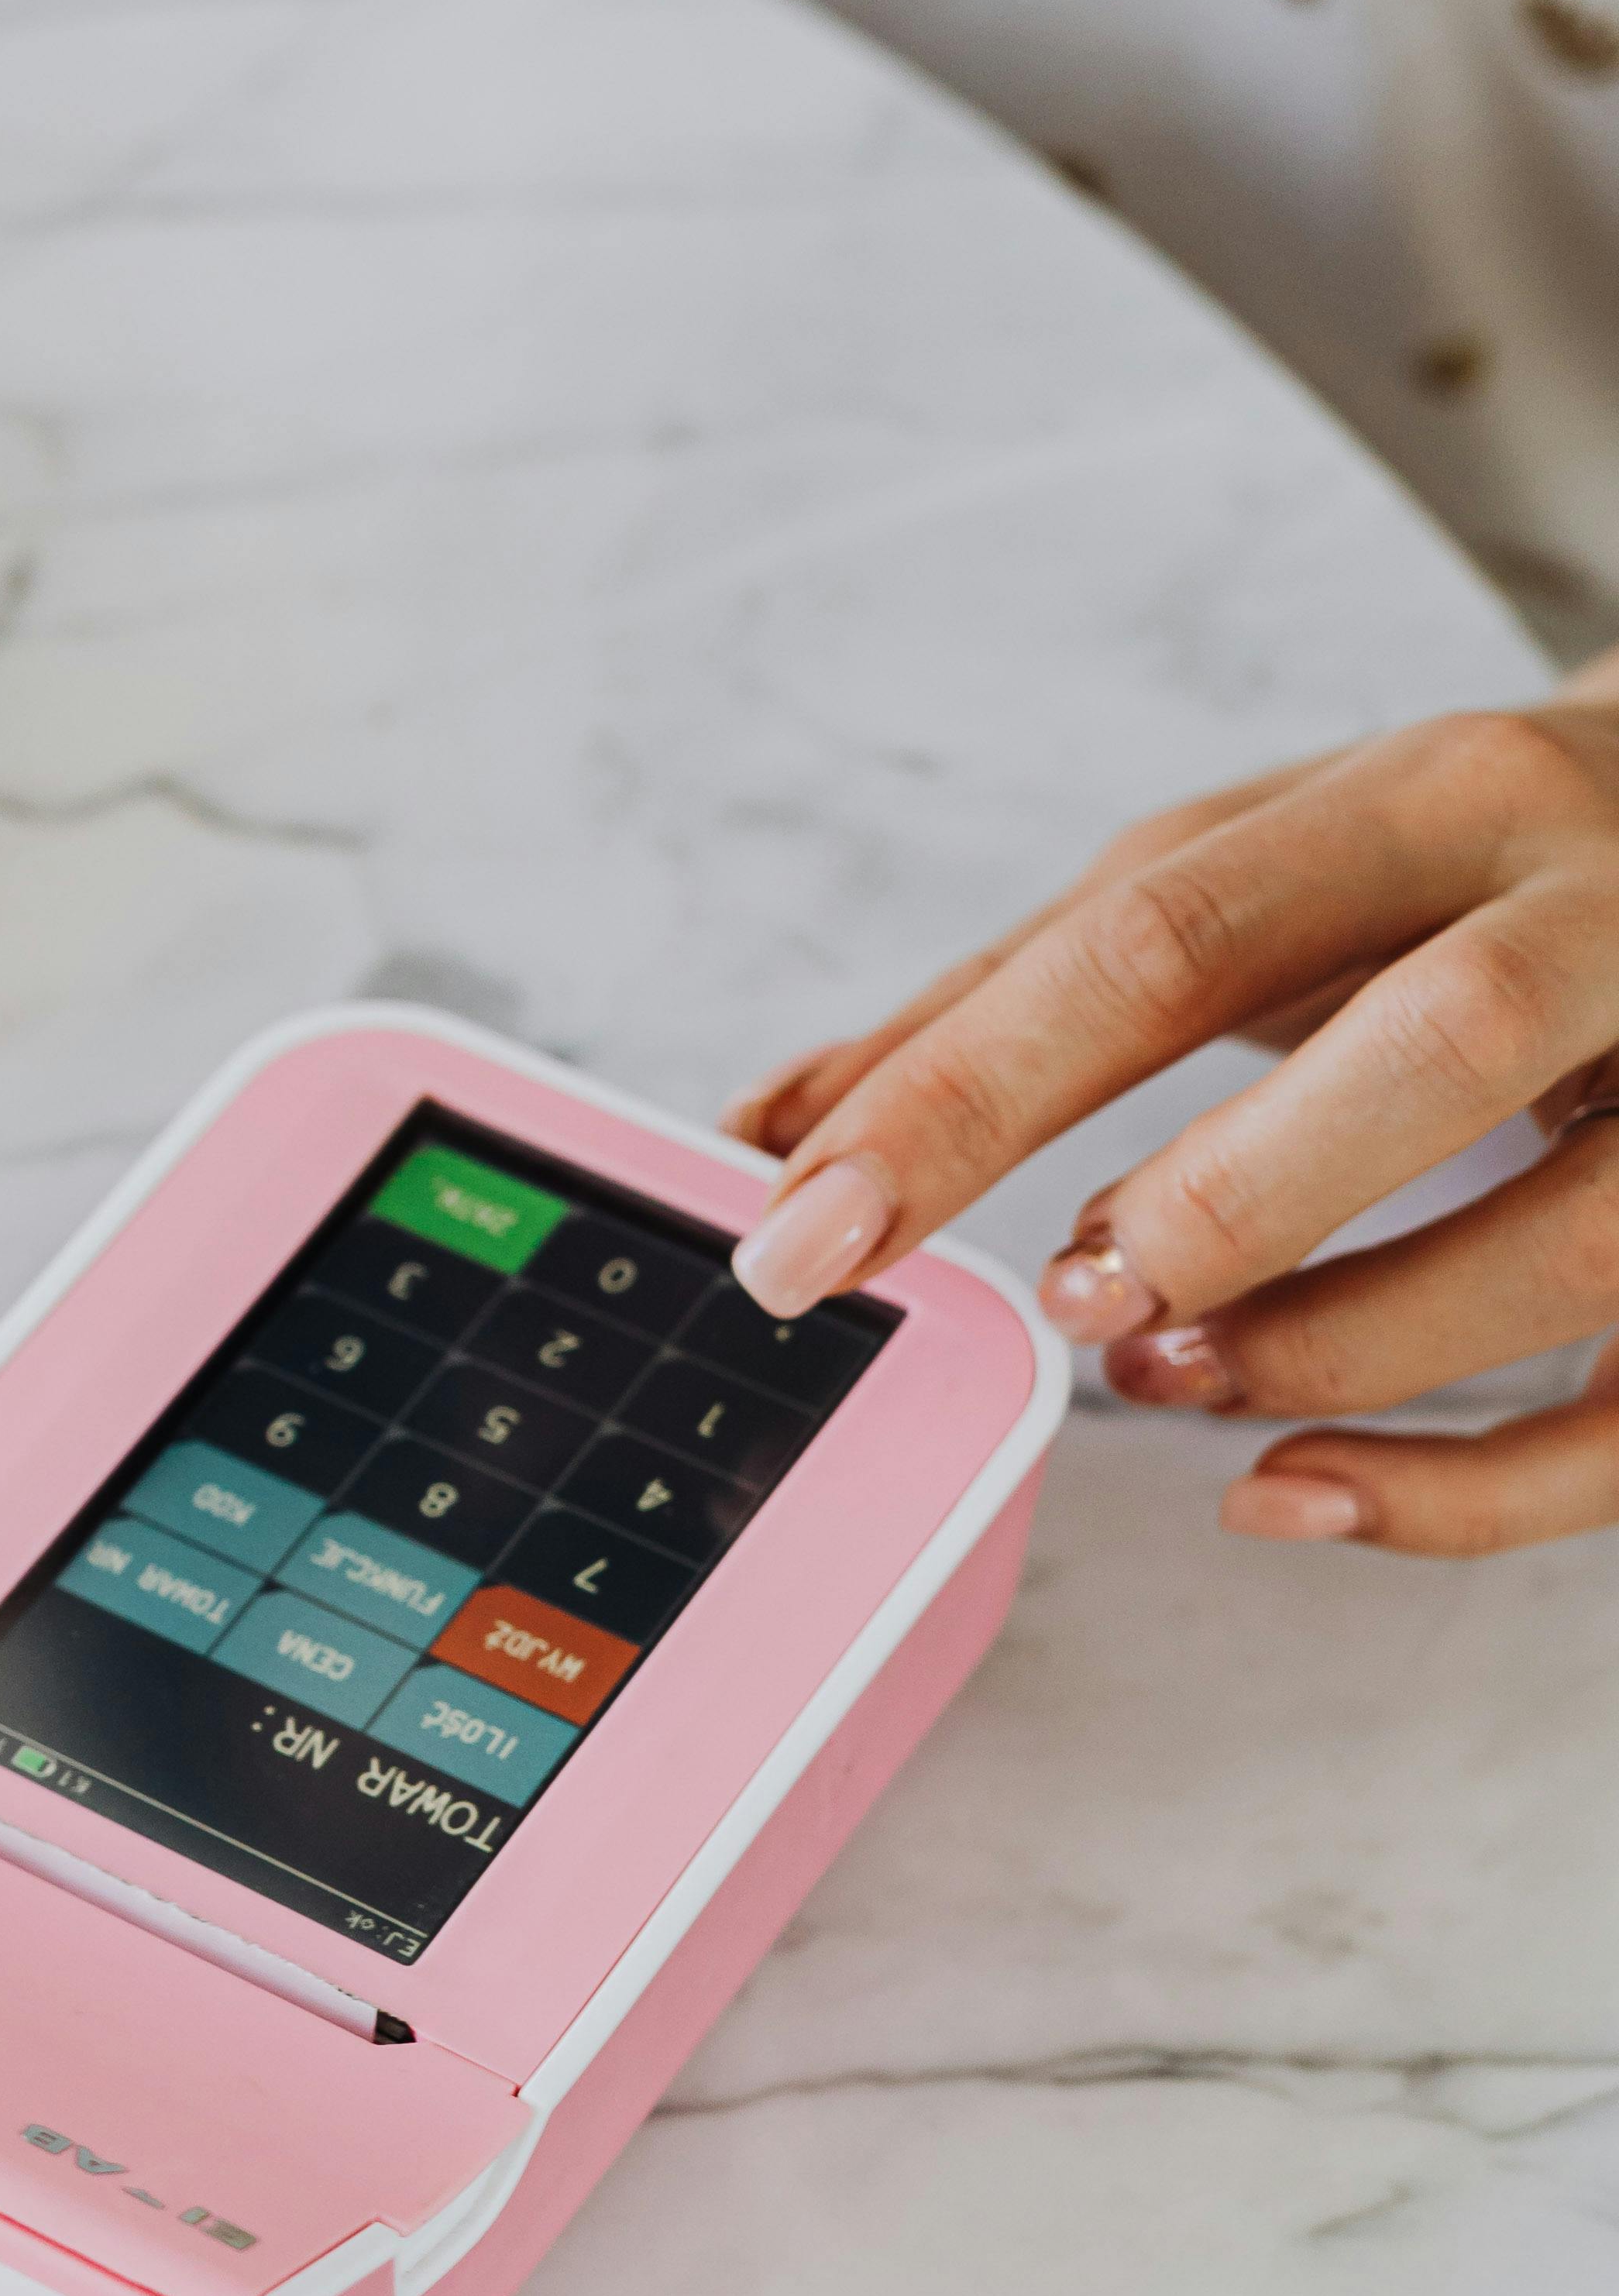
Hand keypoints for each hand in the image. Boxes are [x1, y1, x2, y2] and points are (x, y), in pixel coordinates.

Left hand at [725, 695, 1618, 1556]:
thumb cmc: (1463, 866)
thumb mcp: (1246, 866)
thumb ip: (1011, 995)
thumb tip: (762, 1128)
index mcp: (1438, 799)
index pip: (1169, 933)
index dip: (966, 1097)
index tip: (801, 1232)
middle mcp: (1608, 919)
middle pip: (1445, 1044)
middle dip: (1229, 1199)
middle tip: (1073, 1294)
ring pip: (1566, 1246)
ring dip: (1333, 1348)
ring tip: (1164, 1376)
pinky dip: (1452, 1495)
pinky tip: (1285, 1496)